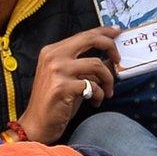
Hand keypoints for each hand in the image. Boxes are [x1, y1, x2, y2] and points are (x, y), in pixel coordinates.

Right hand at [18, 26, 121, 142]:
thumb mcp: (68, 78)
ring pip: (97, 64)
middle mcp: (53, 56)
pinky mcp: (62, 87)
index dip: (103, 32)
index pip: (83, 35)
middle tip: (119, 61)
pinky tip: (95, 102)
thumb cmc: (55, 101)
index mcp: (53, 50)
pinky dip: (99, 94)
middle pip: (90, 40)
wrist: (37, 123)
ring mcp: (57, 70)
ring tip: (107, 92)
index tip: (117, 31)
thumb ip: (85, 66)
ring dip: (108, 80)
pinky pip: (93, 86)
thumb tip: (110, 59)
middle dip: (111, 47)